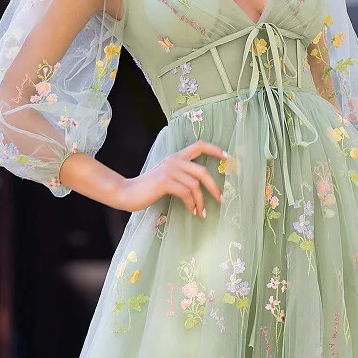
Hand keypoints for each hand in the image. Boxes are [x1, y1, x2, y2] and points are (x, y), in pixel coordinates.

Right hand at [112, 140, 228, 216]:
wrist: (128, 192)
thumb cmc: (149, 187)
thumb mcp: (167, 176)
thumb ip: (182, 175)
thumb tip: (202, 186)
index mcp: (177, 156)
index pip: (199, 145)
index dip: (215, 150)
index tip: (229, 158)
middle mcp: (174, 160)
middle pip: (202, 171)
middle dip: (214, 187)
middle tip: (221, 199)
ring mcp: (169, 170)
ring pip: (195, 185)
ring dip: (201, 201)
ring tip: (202, 212)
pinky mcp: (165, 182)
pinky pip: (186, 193)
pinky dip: (192, 204)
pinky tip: (192, 211)